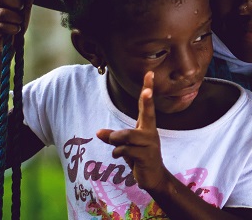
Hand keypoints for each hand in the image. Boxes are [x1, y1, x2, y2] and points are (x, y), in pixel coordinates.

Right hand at [0, 0, 38, 52]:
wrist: (8, 43)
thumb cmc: (16, 21)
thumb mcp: (24, 7)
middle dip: (16, 3)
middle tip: (20, 9)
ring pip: (3, 13)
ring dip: (16, 19)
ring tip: (18, 22)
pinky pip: (2, 26)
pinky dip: (14, 29)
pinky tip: (15, 30)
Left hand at [97, 72, 168, 192]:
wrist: (153, 178)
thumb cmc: (140, 158)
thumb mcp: (125, 146)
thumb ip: (113, 138)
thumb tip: (98, 132)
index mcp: (146, 127)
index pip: (147, 105)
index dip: (148, 89)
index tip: (149, 74)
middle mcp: (150, 133)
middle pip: (147, 114)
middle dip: (148, 101)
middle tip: (147, 91)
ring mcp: (150, 145)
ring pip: (129, 135)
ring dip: (116, 139)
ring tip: (113, 144)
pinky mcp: (147, 156)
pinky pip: (126, 150)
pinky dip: (117, 152)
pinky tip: (117, 156)